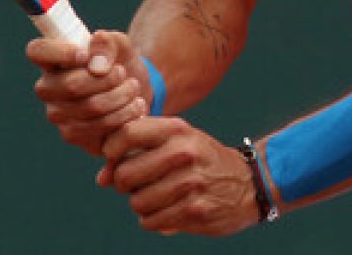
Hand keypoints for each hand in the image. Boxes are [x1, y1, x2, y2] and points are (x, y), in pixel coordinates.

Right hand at [26, 29, 147, 155]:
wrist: (134, 88)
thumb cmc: (118, 60)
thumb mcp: (119, 43)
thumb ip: (107, 43)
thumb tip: (97, 65)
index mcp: (52, 59)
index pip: (37, 50)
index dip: (59, 52)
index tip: (85, 55)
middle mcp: (48, 88)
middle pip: (72, 84)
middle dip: (107, 78)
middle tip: (123, 73)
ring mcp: (58, 114)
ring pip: (91, 107)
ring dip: (120, 96)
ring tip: (133, 88)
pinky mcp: (73, 135)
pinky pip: (99, 128)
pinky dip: (123, 116)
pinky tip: (134, 107)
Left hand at [100, 117, 258, 235]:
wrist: (249, 183)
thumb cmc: (202, 160)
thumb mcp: (178, 141)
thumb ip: (139, 151)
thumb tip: (102, 179)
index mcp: (178, 130)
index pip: (128, 133)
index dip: (111, 149)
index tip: (114, 158)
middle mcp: (183, 153)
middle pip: (126, 174)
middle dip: (124, 184)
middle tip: (137, 183)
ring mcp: (190, 183)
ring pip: (137, 202)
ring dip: (141, 204)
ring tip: (157, 197)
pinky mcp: (195, 210)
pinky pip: (151, 221)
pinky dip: (153, 220)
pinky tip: (167, 210)